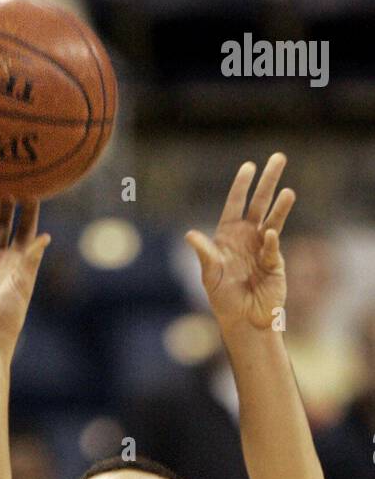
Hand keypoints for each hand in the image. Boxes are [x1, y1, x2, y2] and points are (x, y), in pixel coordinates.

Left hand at [185, 153, 295, 329]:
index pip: (236, 204)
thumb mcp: (210, 275)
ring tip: (288, 191)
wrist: (243, 320)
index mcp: (229, 235)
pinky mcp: (275, 262)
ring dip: (281, 205)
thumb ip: (204, 254)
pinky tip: (269, 235)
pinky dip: (271, 242)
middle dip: (268, 181)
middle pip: (259, 203)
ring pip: (273, 219)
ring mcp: (263, 248)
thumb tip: (190, 234)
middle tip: (279, 158)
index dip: (241, 186)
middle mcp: (247, 237)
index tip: (249, 167)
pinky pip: (273, 248)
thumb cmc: (223, 298)